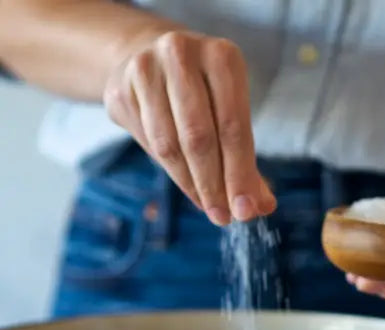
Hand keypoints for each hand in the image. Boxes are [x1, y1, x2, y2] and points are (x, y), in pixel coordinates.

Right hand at [103, 30, 274, 224]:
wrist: (154, 59)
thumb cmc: (206, 96)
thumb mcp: (234, 116)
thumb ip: (248, 162)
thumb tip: (262, 206)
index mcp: (221, 57)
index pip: (233, 127)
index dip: (239, 175)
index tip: (245, 211)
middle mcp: (181, 54)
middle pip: (199, 137)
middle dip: (213, 185)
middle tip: (223, 217)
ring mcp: (145, 69)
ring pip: (169, 145)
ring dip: (190, 184)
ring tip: (208, 206)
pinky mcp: (120, 89)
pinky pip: (148, 144)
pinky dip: (170, 171)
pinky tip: (186, 183)